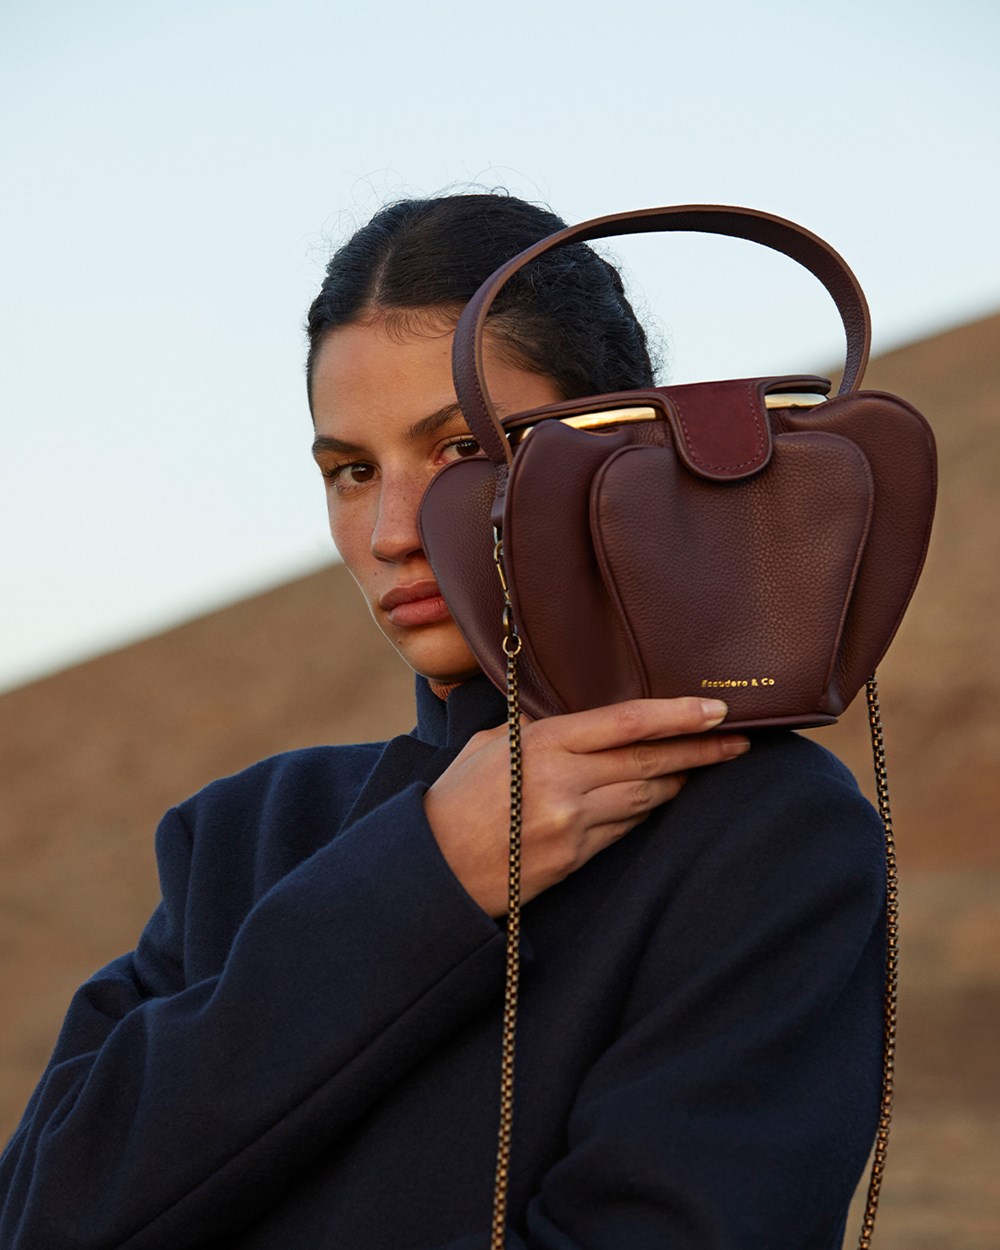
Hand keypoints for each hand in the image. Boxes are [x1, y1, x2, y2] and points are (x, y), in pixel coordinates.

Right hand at [423, 697, 748, 916]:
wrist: (432, 869)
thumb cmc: (455, 798)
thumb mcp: (489, 744)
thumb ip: (537, 729)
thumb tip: (578, 718)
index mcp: (541, 743)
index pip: (625, 723)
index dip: (676, 717)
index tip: (716, 711)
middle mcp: (563, 782)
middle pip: (649, 762)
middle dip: (700, 750)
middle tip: (738, 741)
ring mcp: (572, 824)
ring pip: (647, 798)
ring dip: (681, 781)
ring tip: (710, 765)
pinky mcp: (575, 858)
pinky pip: (626, 830)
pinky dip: (647, 813)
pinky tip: (663, 800)